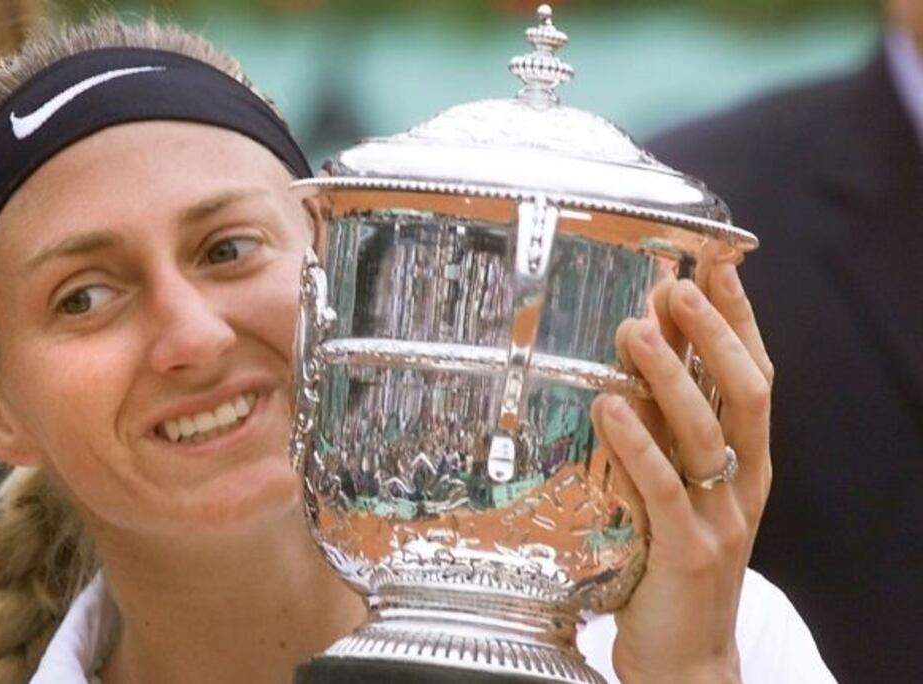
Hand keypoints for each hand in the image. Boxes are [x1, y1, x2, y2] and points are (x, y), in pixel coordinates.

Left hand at [589, 261, 773, 683]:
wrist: (686, 658)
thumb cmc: (675, 566)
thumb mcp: (682, 493)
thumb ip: (667, 437)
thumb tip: (631, 368)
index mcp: (749, 464)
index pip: (755, 377)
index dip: (739, 320)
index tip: (716, 266)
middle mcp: (744, 484)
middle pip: (743, 392)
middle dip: (712, 333)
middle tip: (674, 287)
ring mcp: (720, 519)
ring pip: (704, 432)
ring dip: (670, 375)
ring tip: (634, 330)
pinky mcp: (685, 552)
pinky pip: (663, 487)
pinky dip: (637, 443)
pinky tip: (610, 407)